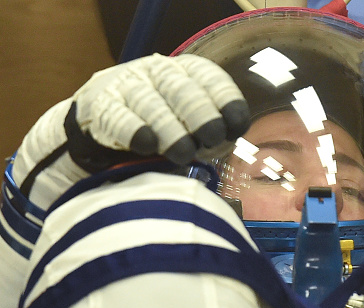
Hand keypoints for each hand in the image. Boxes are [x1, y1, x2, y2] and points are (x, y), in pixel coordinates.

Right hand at [69, 53, 249, 170]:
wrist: (99, 120)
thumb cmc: (157, 122)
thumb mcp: (187, 119)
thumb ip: (209, 127)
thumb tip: (229, 143)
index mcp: (184, 71)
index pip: (209, 77)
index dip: (227, 101)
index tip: (237, 127)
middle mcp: (156, 72)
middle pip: (181, 89)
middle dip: (201, 114)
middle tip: (212, 138)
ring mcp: (126, 86)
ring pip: (150, 103)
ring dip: (171, 130)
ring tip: (183, 152)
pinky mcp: (100, 106)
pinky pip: (118, 117)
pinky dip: (134, 130)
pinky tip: (147, 144)